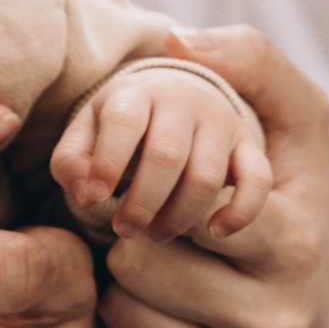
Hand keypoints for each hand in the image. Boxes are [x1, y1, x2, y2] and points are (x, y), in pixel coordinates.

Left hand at [54, 59, 271, 245]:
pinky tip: (215, 232)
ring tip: (155, 235)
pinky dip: (241, 210)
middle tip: (124, 230)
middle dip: (142, 201)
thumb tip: (86, 193)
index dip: (107, 162)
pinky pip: (256, 180)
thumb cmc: (120, 127)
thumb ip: (72, 161)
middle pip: (166, 155)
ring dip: (179, 215)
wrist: (173, 98)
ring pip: (206, 176)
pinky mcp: (248, 147)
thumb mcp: (86, 133)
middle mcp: (183, 101)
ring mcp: (220, 122)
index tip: (94, 198)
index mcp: (137, 92)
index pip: (124, 121)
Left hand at [92, 30, 328, 327]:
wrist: (315, 306)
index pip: (184, 208)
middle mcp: (278, 321)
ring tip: (168, 269)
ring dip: (128, 282)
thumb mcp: (292, 120)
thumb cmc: (288, 197)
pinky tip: (168, 312)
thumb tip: (181, 40)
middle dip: (141, 236)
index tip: (185, 189)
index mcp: (294, 244)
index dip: (166, 189)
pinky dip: (131, 327)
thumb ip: (252, 60)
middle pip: (140, 263)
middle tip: (164, 231)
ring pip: (125, 311)